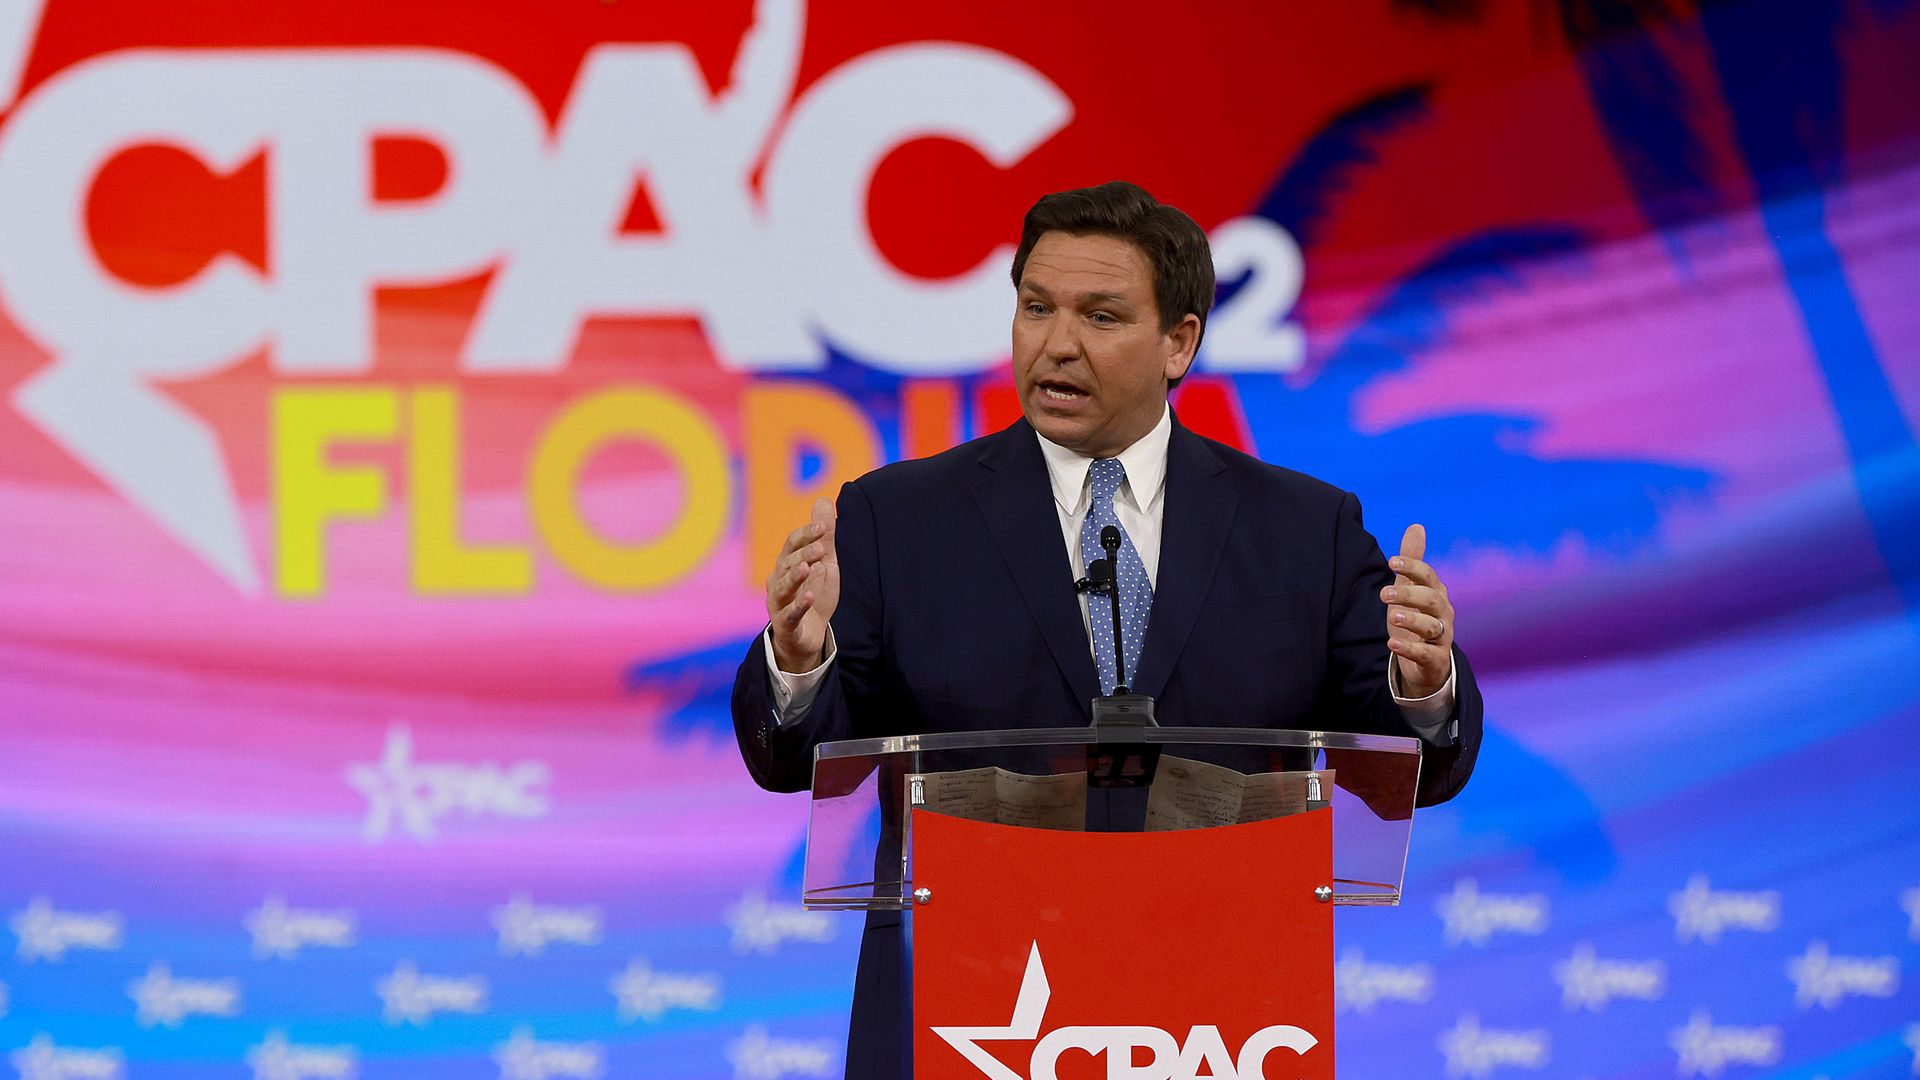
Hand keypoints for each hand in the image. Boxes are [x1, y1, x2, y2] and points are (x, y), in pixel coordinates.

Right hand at [766, 497, 838, 672]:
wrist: (807, 637)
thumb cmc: (813, 594)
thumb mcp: (824, 563)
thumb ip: (824, 535)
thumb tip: (823, 499)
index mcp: (786, 564)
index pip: (792, 544)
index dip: (806, 535)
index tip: (823, 527)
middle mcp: (778, 580)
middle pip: (788, 563)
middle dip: (805, 554)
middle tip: (822, 547)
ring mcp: (779, 603)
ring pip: (785, 587)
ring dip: (796, 576)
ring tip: (809, 567)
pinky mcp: (786, 625)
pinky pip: (790, 614)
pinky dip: (799, 605)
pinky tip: (810, 597)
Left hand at [1381, 523, 1453, 698]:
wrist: (1427, 662)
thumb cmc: (1417, 618)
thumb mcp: (1411, 589)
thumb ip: (1413, 561)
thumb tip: (1416, 526)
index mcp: (1436, 593)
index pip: (1428, 576)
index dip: (1412, 567)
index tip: (1390, 561)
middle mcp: (1443, 613)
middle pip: (1431, 600)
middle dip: (1408, 594)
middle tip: (1383, 593)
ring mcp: (1442, 637)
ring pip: (1431, 626)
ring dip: (1411, 620)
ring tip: (1391, 616)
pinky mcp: (1435, 660)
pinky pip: (1426, 654)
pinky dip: (1410, 649)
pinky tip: (1391, 644)